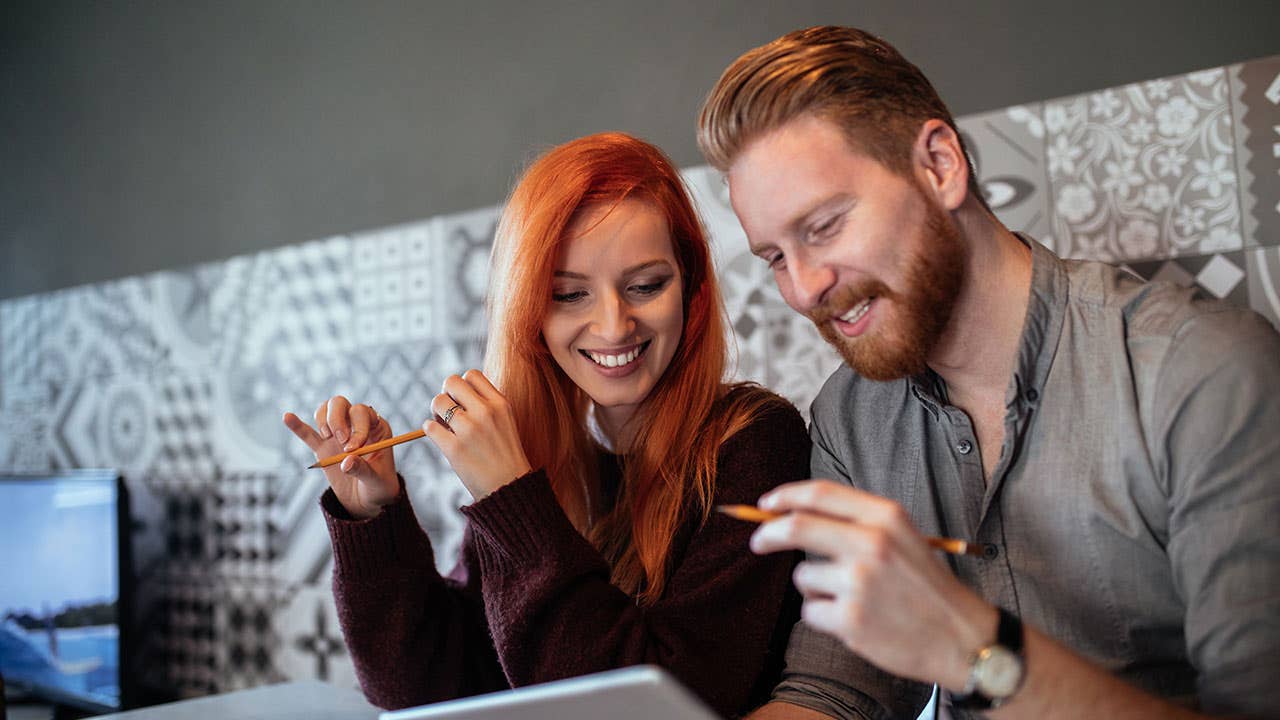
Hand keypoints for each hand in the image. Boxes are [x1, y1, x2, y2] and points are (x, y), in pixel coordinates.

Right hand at [282, 396, 399, 519]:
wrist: (366, 500)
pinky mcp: (323, 448)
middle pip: (341, 404)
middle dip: (337, 419)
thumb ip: (362, 470)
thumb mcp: (376, 481)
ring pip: (326, 411)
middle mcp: (356, 426)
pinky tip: (287, 417)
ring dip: (323, 421)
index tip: (352, 448)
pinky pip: (308, 434)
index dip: (357, 426)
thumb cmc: (378, 487)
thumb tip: (345, 462)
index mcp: (376, 428)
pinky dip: (298, 426)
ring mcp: (338, 435)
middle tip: (340, 440)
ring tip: (328, 437)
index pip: (363, 413)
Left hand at [424, 369, 532, 500]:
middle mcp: (485, 412)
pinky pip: (429, 426)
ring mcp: (469, 430)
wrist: (509, 487)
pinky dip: (429, 430)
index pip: (471, 374)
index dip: (462, 385)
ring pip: (437, 401)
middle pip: (451, 382)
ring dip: (435, 412)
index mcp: (500, 403)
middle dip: (446, 394)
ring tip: (444, 426)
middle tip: (448, 411)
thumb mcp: (505, 421)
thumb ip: (485, 404)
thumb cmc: (504, 454)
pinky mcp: (454, 448)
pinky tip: (440, 438)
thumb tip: (454, 393)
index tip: (462, 401)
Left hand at [749, 480, 996, 691]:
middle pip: (795, 527)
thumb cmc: (927, 587)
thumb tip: (793, 513)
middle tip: (758, 542)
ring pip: (802, 575)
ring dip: (813, 587)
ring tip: (849, 598)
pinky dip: (823, 617)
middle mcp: (872, 543)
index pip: (820, 494)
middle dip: (767, 534)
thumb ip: (856, 522)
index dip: (785, 496)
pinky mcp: (851, 619)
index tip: (765, 503)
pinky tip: (854, 620)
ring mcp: (860, 581)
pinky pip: (810, 611)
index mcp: (886, 517)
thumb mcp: (902, 537)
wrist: (963, 638)